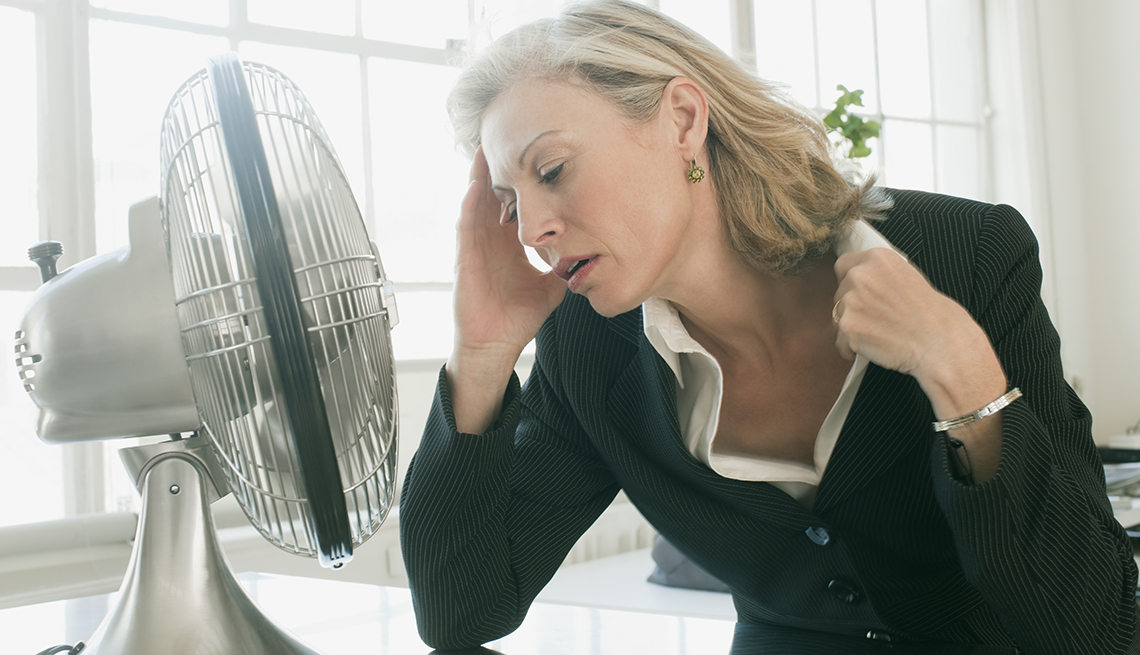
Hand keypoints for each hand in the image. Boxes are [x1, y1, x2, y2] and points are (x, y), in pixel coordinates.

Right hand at [448, 147, 566, 432]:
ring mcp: (475, 245)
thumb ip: (567, 266)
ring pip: (477, 201)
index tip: (536, 154)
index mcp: (509, 242)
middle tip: (508, 132)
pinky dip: (470, 204)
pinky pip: (465, 225)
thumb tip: (595, 255)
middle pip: (495, 192)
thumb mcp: (552, 285)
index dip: (524, 180)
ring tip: (486, 144)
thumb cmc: (518, 316)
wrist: (496, 344)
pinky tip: (476, 184)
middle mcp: (490, 238)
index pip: (516, 202)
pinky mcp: (464, 258)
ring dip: (480, 175)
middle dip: (500, 166)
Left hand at [833, 248, 1006, 480]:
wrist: (950, 354)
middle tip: (886, 325)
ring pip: (834, 317)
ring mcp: (853, 299)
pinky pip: (837, 341)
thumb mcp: (914, 285)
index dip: (853, 285)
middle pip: (836, 292)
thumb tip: (851, 267)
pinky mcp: (848, 326)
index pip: (842, 263)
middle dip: (851, 309)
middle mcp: (864, 274)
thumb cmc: (940, 325)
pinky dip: (852, 350)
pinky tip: (881, 351)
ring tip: (887, 339)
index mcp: (883, 257)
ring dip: (852, 332)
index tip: (869, 299)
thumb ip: (884, 274)